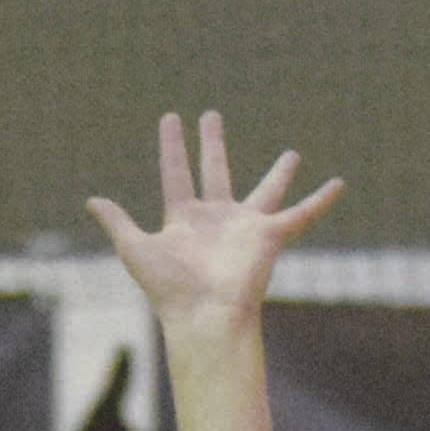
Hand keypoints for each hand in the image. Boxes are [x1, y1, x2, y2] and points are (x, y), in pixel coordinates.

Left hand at [85, 111, 341, 337]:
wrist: (203, 315)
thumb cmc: (168, 288)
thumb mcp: (135, 249)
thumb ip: (118, 222)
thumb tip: (91, 200)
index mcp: (184, 218)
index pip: (176, 173)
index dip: (173, 146)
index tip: (170, 118)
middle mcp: (215, 218)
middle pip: (215, 171)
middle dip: (213, 144)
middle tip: (212, 115)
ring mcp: (245, 227)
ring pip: (266, 191)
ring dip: (280, 173)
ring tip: (293, 153)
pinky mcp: (270, 236)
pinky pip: (301, 214)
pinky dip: (320, 201)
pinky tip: (338, 184)